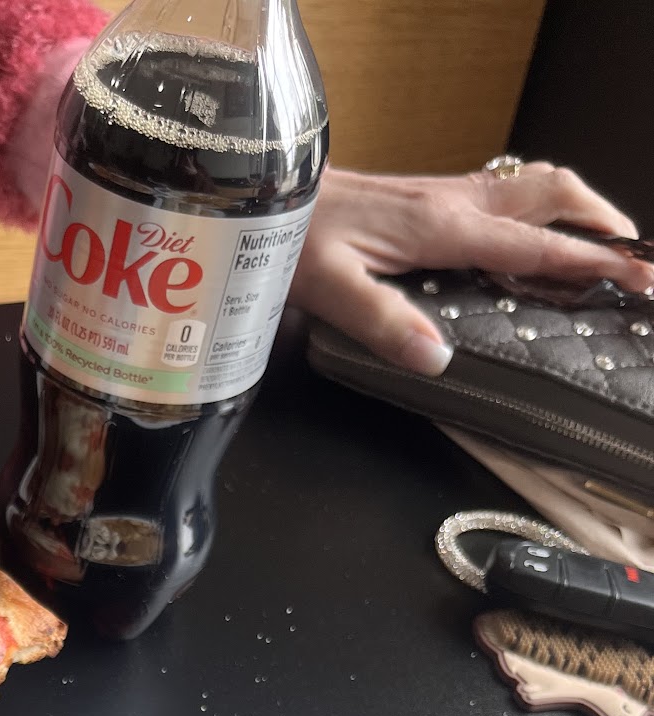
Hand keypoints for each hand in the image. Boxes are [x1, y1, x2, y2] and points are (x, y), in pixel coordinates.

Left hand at [291, 164, 653, 374]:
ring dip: (579, 212)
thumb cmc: (293, 239)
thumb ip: (382, 322)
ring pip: (536, 188)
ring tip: (607, 246)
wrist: (270, 195)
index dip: (590, 263)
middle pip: (554, 195)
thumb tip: (438, 357)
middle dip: (603, 224)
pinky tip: (541, 238)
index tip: (634, 279)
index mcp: (441, 227)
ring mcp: (446, 196)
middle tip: (636, 260)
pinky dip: (544, 213)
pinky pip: (508, 197)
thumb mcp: (329, 290)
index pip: (536, 244)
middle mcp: (454, 203)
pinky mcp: (432, 197)